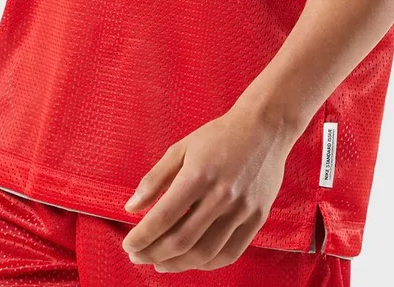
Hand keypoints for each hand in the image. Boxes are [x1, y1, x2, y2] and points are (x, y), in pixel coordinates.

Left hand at [120, 102, 292, 271]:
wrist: (264, 128)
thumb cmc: (218, 136)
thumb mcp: (181, 148)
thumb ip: (155, 179)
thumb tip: (131, 208)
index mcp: (198, 175)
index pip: (164, 217)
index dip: (142, 236)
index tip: (129, 245)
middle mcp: (221, 195)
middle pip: (182, 240)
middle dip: (153, 253)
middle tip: (138, 256)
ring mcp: (242, 209)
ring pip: (205, 253)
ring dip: (177, 264)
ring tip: (160, 263)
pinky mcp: (257, 217)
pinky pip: (230, 253)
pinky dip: (207, 264)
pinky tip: (191, 261)